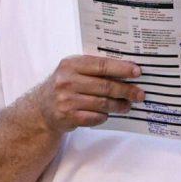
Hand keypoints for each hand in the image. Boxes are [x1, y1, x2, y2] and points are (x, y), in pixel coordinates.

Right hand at [26, 55, 143, 132]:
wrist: (41, 109)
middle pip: (105, 86)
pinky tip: (108, 114)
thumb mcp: (73, 71)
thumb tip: (126, 70)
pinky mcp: (68, 117)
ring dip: (119, 105)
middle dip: (126, 90)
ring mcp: (66, 100)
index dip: (121, 68)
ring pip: (102, 103)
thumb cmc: (64, 86)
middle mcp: (67, 81)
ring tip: (127, 105)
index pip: (101, 65)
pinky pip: (95, 117)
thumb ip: (93, 68)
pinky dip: (104, 116)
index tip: (137, 72)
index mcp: (70, 64)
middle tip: (139, 94)